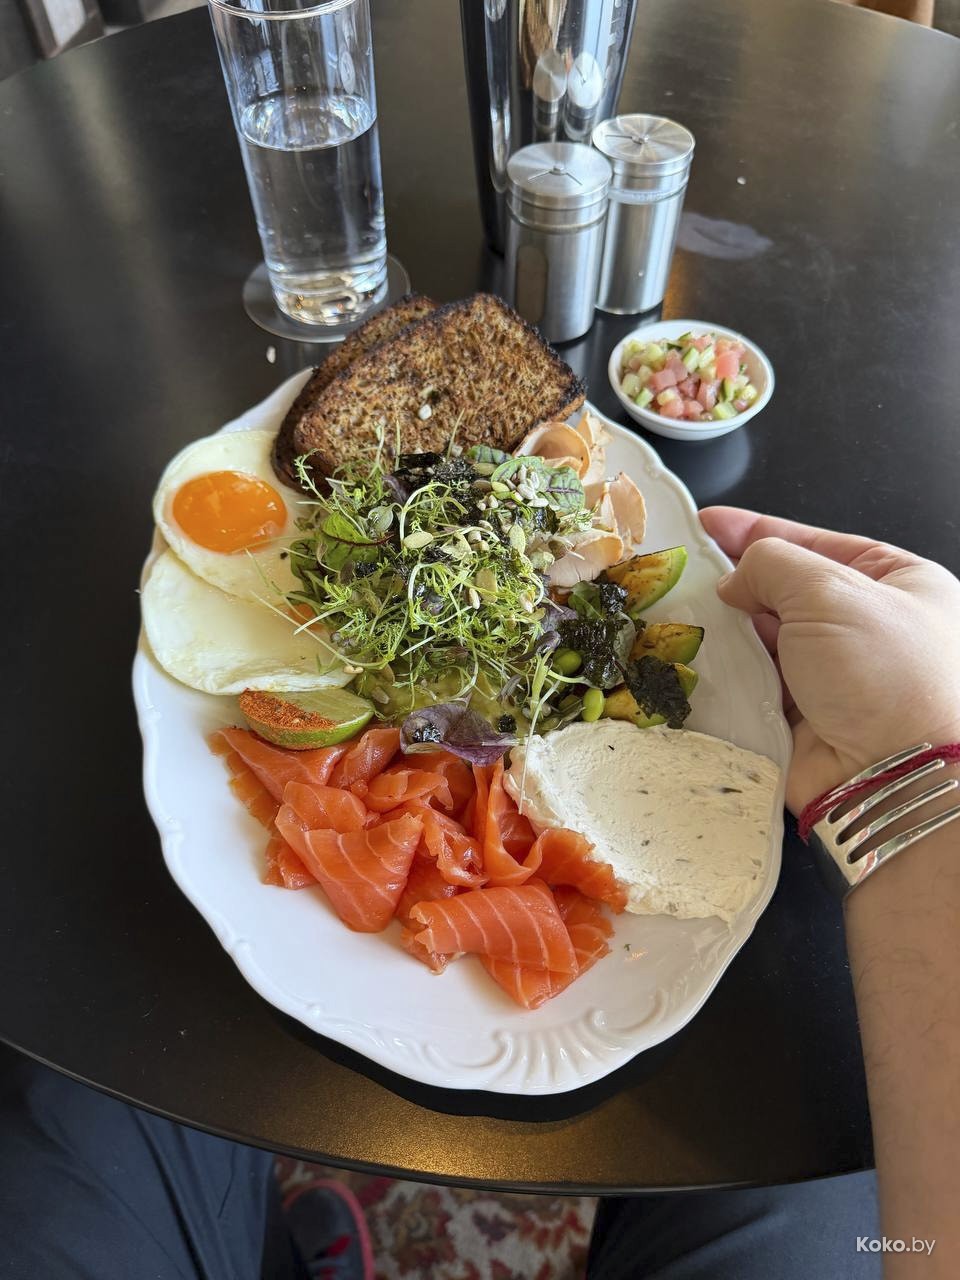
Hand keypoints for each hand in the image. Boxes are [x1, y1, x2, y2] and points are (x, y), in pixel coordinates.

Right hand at [698, 507, 959, 814]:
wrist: (897, 777)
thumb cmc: (889, 677)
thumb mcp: (829, 590)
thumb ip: (771, 563)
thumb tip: (735, 579)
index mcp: (897, 583)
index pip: (816, 544)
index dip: (758, 532)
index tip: (709, 525)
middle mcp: (869, 631)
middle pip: (786, 594)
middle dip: (738, 586)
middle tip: (686, 576)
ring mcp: (836, 679)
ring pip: (765, 644)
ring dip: (729, 636)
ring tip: (685, 621)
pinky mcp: (805, 723)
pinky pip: (754, 690)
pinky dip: (728, 680)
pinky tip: (699, 667)